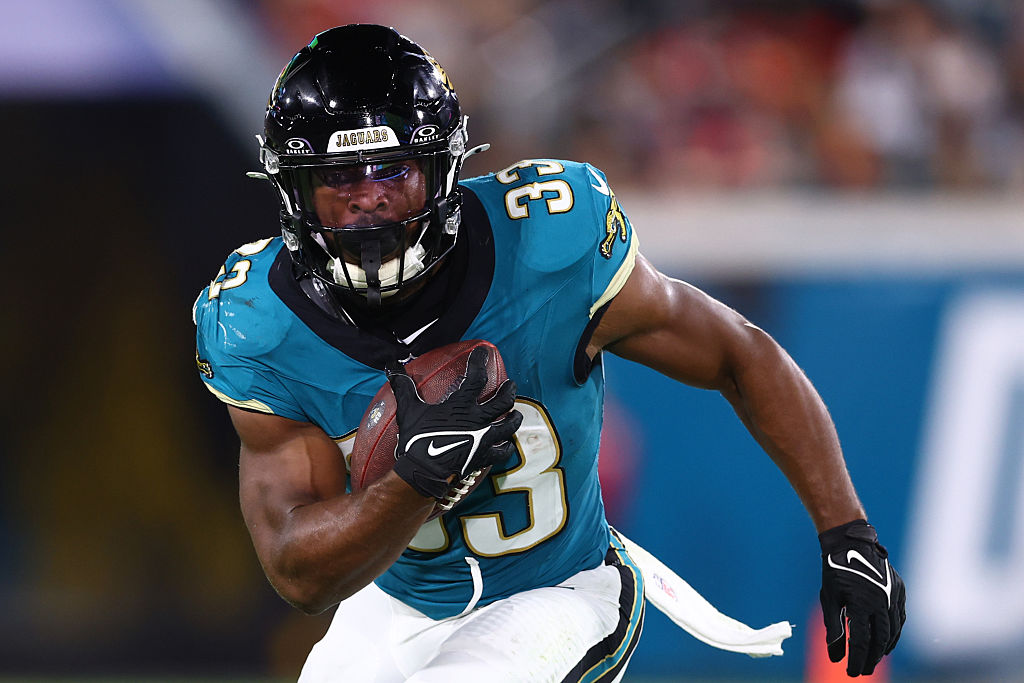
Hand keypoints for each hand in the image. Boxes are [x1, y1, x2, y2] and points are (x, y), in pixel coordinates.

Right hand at [388, 347, 522, 498]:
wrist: (424, 471)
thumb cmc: (418, 440)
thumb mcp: (409, 410)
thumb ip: (404, 387)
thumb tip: (393, 368)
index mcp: (462, 405)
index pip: (477, 377)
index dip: (481, 361)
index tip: (484, 352)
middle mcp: (479, 420)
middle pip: (503, 401)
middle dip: (509, 390)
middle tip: (510, 384)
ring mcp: (484, 439)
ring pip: (509, 425)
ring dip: (514, 417)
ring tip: (516, 412)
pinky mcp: (484, 456)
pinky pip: (503, 451)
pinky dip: (507, 446)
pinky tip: (507, 443)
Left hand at [819, 519, 905, 676]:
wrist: (851, 542)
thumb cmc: (835, 570)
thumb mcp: (829, 599)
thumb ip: (833, 628)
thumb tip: (835, 657)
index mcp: (860, 604)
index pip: (860, 642)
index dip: (856, 660)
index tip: (851, 673)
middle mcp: (880, 601)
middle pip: (879, 640)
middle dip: (871, 658)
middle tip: (863, 670)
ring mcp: (892, 595)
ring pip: (893, 630)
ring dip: (884, 647)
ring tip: (874, 658)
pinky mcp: (898, 590)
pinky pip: (900, 617)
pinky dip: (895, 631)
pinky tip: (887, 641)